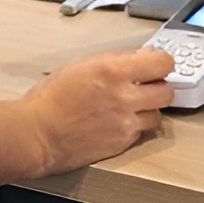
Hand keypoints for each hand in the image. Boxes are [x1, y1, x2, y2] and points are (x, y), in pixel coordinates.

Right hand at [0, 49, 174, 180]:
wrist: (36, 134)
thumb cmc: (49, 100)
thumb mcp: (81, 65)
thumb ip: (115, 60)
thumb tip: (139, 58)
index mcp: (113, 70)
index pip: (163, 63)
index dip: (161, 63)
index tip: (156, 64)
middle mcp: (124, 97)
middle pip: (167, 91)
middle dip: (158, 87)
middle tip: (147, 86)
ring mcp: (125, 123)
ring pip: (158, 115)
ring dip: (148, 109)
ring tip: (131, 106)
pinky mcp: (121, 144)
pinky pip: (141, 133)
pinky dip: (135, 127)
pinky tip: (118, 121)